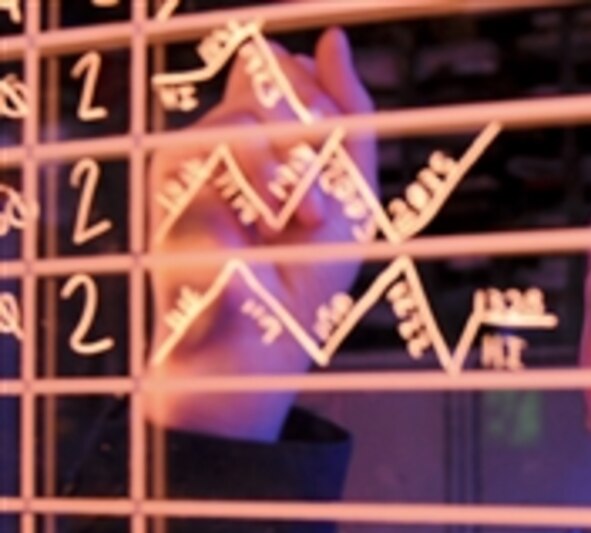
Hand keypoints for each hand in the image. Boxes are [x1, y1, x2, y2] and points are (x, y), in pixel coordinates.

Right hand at [144, 27, 374, 440]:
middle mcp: (213, 150)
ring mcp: (184, 180)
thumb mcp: (350, 199)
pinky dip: (258, 220)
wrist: (260, 363)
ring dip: (290, 181)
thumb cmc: (303, 284)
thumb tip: (331, 39)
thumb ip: (349, 120)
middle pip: (261, 88)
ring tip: (303, 226)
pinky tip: (265, 253)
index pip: (275, 72)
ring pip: (235, 129)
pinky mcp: (170, 220)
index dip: (314, 102)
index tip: (334, 150)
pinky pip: (215, 190)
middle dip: (309, 142)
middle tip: (318, 200)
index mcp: (254, 139)